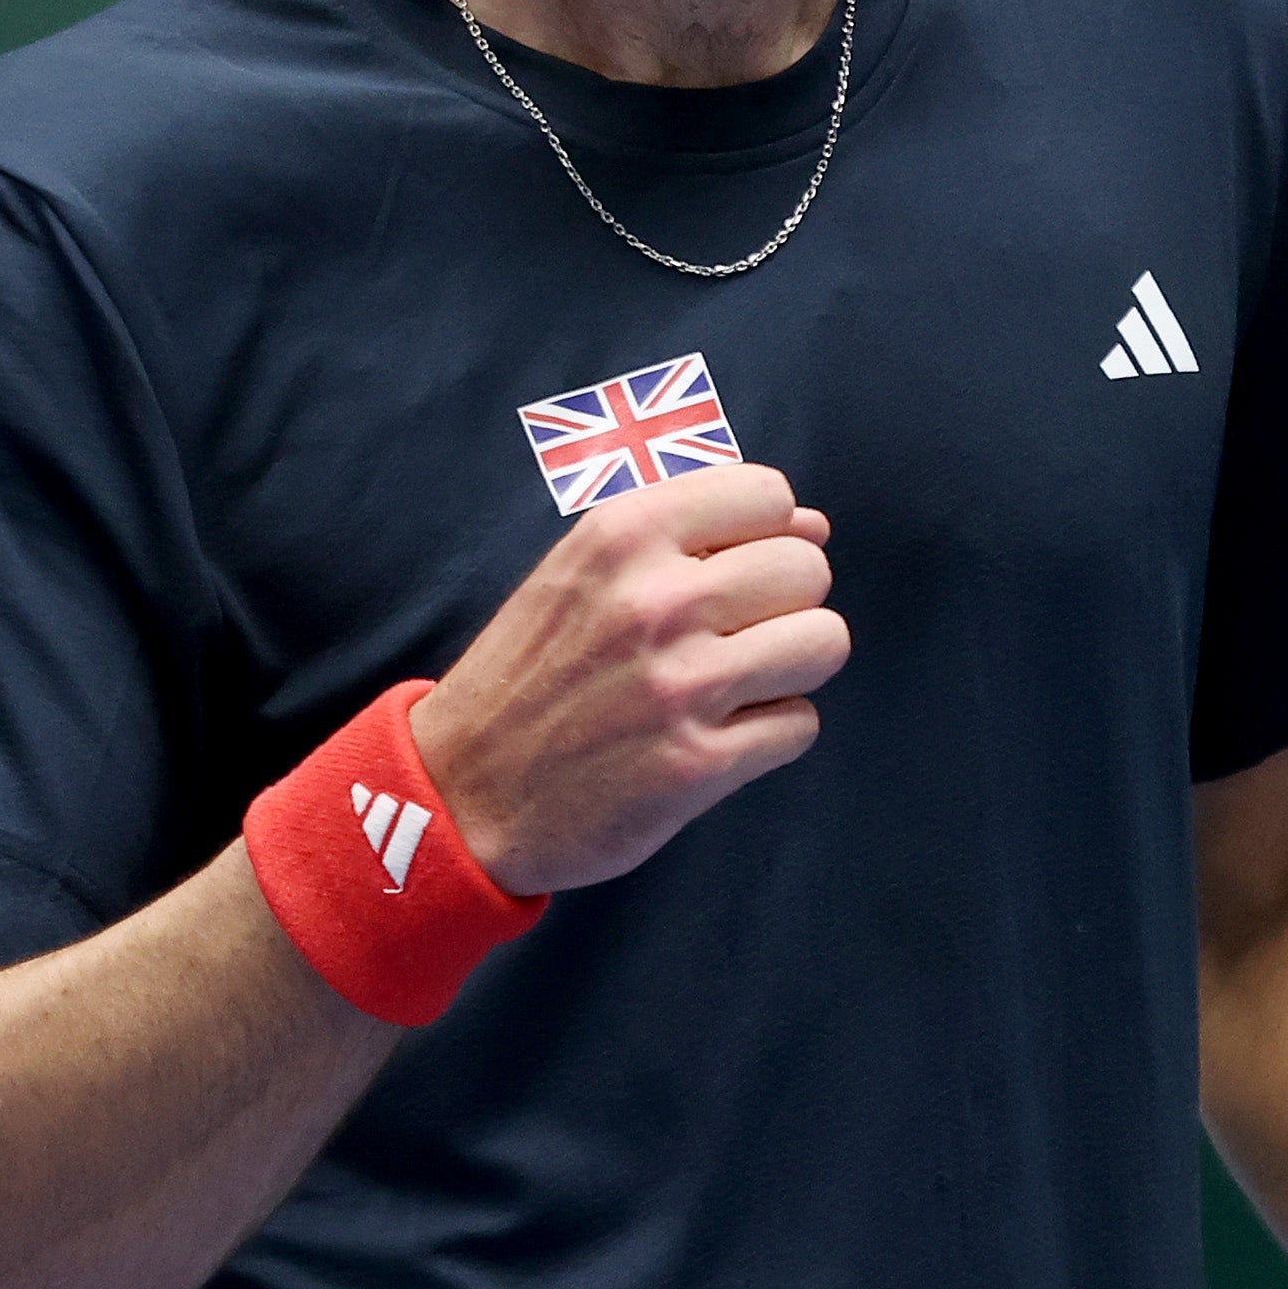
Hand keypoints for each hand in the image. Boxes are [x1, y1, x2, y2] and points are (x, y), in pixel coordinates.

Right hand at [409, 465, 847, 892]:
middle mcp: (653, 600)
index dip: (763, 536)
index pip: (769, 495)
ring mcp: (680, 685)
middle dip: (783, 605)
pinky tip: (717, 737)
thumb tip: (815, 527)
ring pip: (823, 643)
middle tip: (728, 639)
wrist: (463, 793)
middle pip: (808, 569)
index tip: (728, 572)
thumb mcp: (587, 575)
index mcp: (622, 535)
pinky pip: (801, 724)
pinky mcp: (698, 765)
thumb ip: (698, 537)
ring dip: (790, 668)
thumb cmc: (535, 674)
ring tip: (734, 685)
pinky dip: (770, 734)